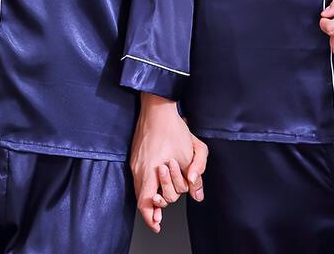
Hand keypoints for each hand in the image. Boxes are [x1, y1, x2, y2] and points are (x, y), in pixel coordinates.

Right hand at [129, 93, 207, 233]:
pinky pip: (139, 177)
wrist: (158, 108)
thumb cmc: (174, 129)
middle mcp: (139, 169)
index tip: (158, 225)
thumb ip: (196, 175)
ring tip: (161, 198)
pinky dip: (148, 183)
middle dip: (160, 201)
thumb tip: (198, 195)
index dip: (151, 217)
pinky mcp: (135, 155)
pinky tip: (156, 180)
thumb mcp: (192, 152)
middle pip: (144, 198)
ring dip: (152, 195)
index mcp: (151, 170)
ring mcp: (135, 162)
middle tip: (167, 203)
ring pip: (140, 188)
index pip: (146, 203)